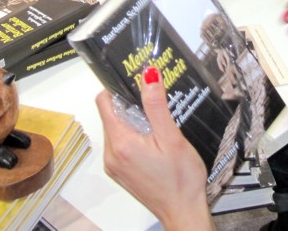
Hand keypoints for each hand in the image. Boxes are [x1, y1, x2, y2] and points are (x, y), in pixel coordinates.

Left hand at [96, 68, 214, 230]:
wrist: (184, 212)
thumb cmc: (181, 179)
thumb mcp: (171, 137)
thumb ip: (156, 105)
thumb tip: (148, 75)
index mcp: (120, 142)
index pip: (104, 102)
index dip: (118, 88)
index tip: (135, 82)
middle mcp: (111, 154)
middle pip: (111, 115)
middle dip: (130, 105)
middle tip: (155, 103)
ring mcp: (114, 165)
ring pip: (117, 130)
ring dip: (134, 121)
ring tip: (159, 124)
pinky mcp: (121, 172)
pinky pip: (121, 145)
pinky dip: (134, 137)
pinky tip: (155, 141)